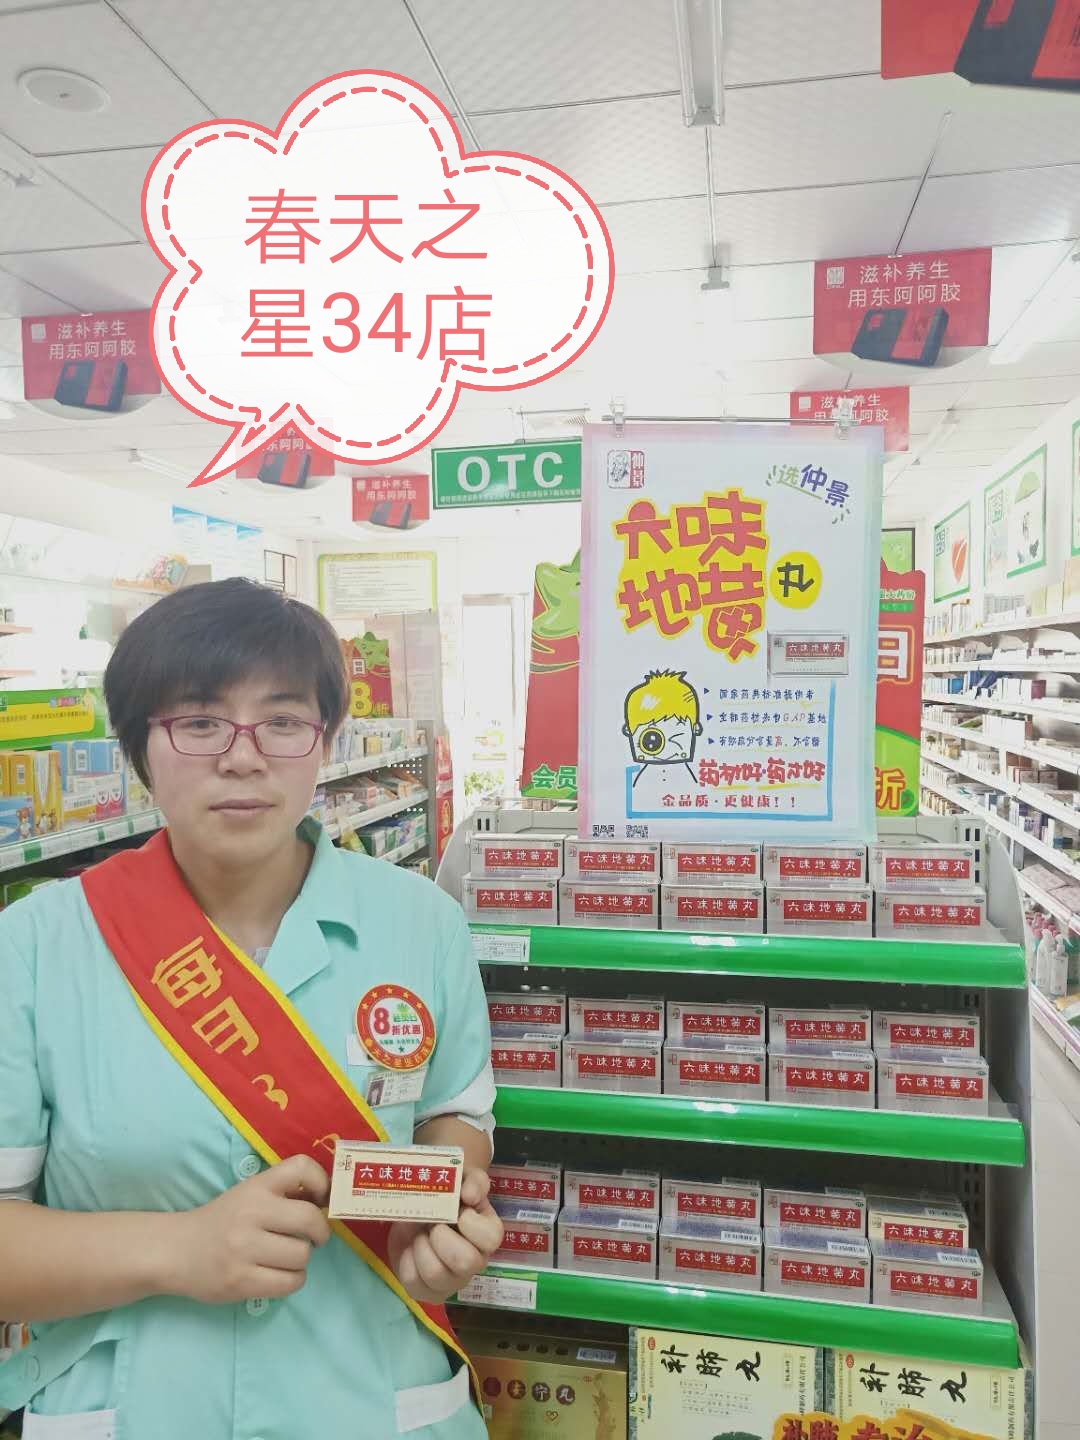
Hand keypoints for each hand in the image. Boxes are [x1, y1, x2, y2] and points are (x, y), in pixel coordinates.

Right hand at [168, 1154, 330, 1304]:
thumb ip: (282, 1193)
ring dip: (302, 1259)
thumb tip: (327, 1200)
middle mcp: (251, 1213)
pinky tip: (280, 1274)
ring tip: (288, 1257)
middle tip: (314, 1237)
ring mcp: (244, 1249)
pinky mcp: (241, 1281)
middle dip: (320, 1232)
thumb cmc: (222, 1220)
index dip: (321, 1181)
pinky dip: (293, 1280)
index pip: (301, 1167)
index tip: (321, 1198)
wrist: (177, 1251)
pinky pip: (290, 1283)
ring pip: (302, 1255)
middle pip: (310, 1220)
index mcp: (256, 1186)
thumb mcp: (248, 1194)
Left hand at [387, 1167, 503, 1304]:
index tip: (457, 1209)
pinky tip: (411, 1248)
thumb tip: (469, 1194)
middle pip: (465, 1262)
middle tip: (433, 1223)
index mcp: (488, 1236)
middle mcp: (475, 1263)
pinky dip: (406, 1260)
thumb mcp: (463, 1180)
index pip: (490, 1238)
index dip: (469, 1222)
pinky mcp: (426, 1292)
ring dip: (421, 1247)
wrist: (421, 1208)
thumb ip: (473, 1181)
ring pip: (435, 1274)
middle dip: (441, 1236)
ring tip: (420, 1235)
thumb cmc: (449, 1196)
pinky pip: (413, 1283)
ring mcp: (451, 1282)